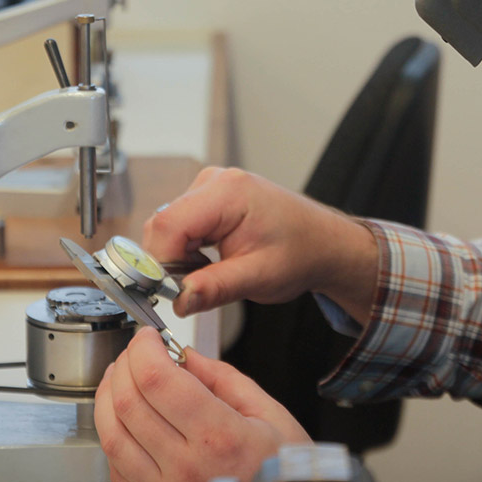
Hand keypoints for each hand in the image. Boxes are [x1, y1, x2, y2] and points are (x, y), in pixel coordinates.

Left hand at [95, 327, 311, 481]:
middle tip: (137, 351)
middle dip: (125, 364)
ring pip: (111, 437)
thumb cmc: (283, 473)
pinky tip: (124, 420)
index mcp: (219, 437)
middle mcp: (186, 468)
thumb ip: (223, 379)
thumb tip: (185, 356)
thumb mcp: (270, 414)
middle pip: (128, 403)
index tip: (149, 336)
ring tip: (120, 378)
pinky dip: (112, 436)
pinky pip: (116, 469)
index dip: (144, 348)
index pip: (157, 379)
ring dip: (107, 398)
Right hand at [143, 167, 378, 321]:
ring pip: (168, 225)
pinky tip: (208, 261)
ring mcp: (210, 185)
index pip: (169, 225)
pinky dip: (185, 248)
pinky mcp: (208, 196)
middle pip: (163, 223)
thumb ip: (214, 288)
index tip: (166, 292)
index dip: (160, 261)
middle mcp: (215, 181)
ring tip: (210, 273)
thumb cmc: (300, 252)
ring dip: (177, 256)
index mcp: (228, 192)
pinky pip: (179, 224)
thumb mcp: (258, 277)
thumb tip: (179, 300)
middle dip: (168, 261)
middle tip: (189, 290)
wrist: (321, 242)